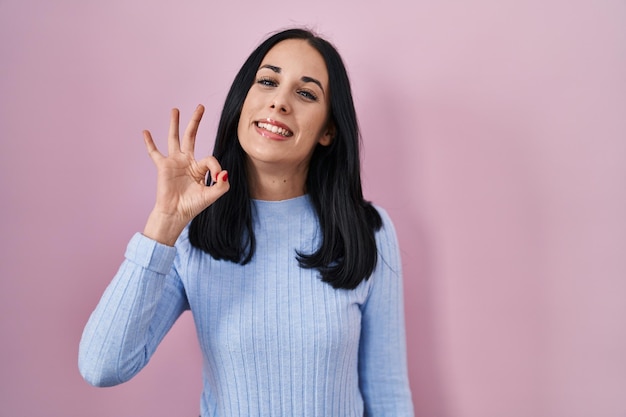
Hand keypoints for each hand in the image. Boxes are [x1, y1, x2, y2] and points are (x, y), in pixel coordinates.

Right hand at [142, 105, 229, 244]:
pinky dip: (149, 143)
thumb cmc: (193, 206)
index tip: (216, 177)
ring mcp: (174, 162)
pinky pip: (154, 152)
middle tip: (200, 106)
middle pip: (191, 136)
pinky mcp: (163, 166)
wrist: (176, 213)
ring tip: (175, 109)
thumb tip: (224, 172)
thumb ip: (222, 185)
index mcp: (199, 168)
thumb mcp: (212, 195)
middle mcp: (187, 161)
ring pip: (174, 138)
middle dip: (195, 121)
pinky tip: (145, 132)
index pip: (209, 158)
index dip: (215, 167)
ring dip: (174, 124)